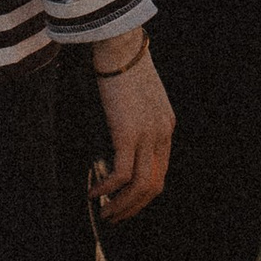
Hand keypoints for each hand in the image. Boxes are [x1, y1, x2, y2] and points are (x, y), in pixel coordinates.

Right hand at [89, 44, 172, 219]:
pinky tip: (94, 192)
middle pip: (154, 186)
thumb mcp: (138, 94)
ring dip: (121, 206)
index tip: (124, 202)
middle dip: (134, 207)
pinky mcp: (128, 134)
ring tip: (104, 213)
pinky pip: (122, 174)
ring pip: (141, 187)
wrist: (119, 44)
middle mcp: (162, 134)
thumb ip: (136, 117)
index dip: (142, 193)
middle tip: (114, 216)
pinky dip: (108, 188)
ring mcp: (147, 136)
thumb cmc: (122, 63)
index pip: (160, 171)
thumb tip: (118, 135)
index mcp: (166, 126)